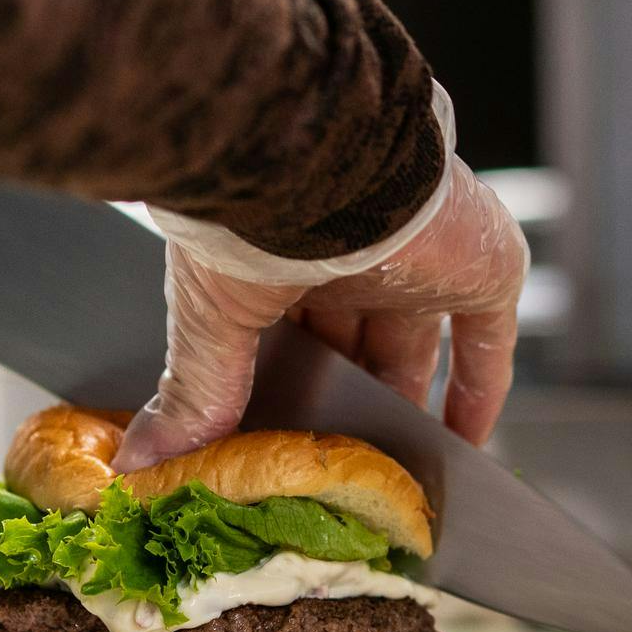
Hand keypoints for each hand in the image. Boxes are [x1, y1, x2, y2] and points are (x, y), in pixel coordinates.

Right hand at [113, 88, 527, 470]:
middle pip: (356, 345)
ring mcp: (420, 262)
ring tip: (395, 473)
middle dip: (349, 400)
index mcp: (289, 255)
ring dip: (409, 405)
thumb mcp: (211, 317)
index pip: (293, 332)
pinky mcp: (478, 268)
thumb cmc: (245, 218)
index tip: (281, 439)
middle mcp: (356, 256)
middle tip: (338, 464)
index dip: (292, 383)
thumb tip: (144, 458)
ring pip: (417, 347)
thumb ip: (195, 391)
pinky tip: (466, 440)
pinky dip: (479, 391)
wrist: (314, 158)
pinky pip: (488, 342)